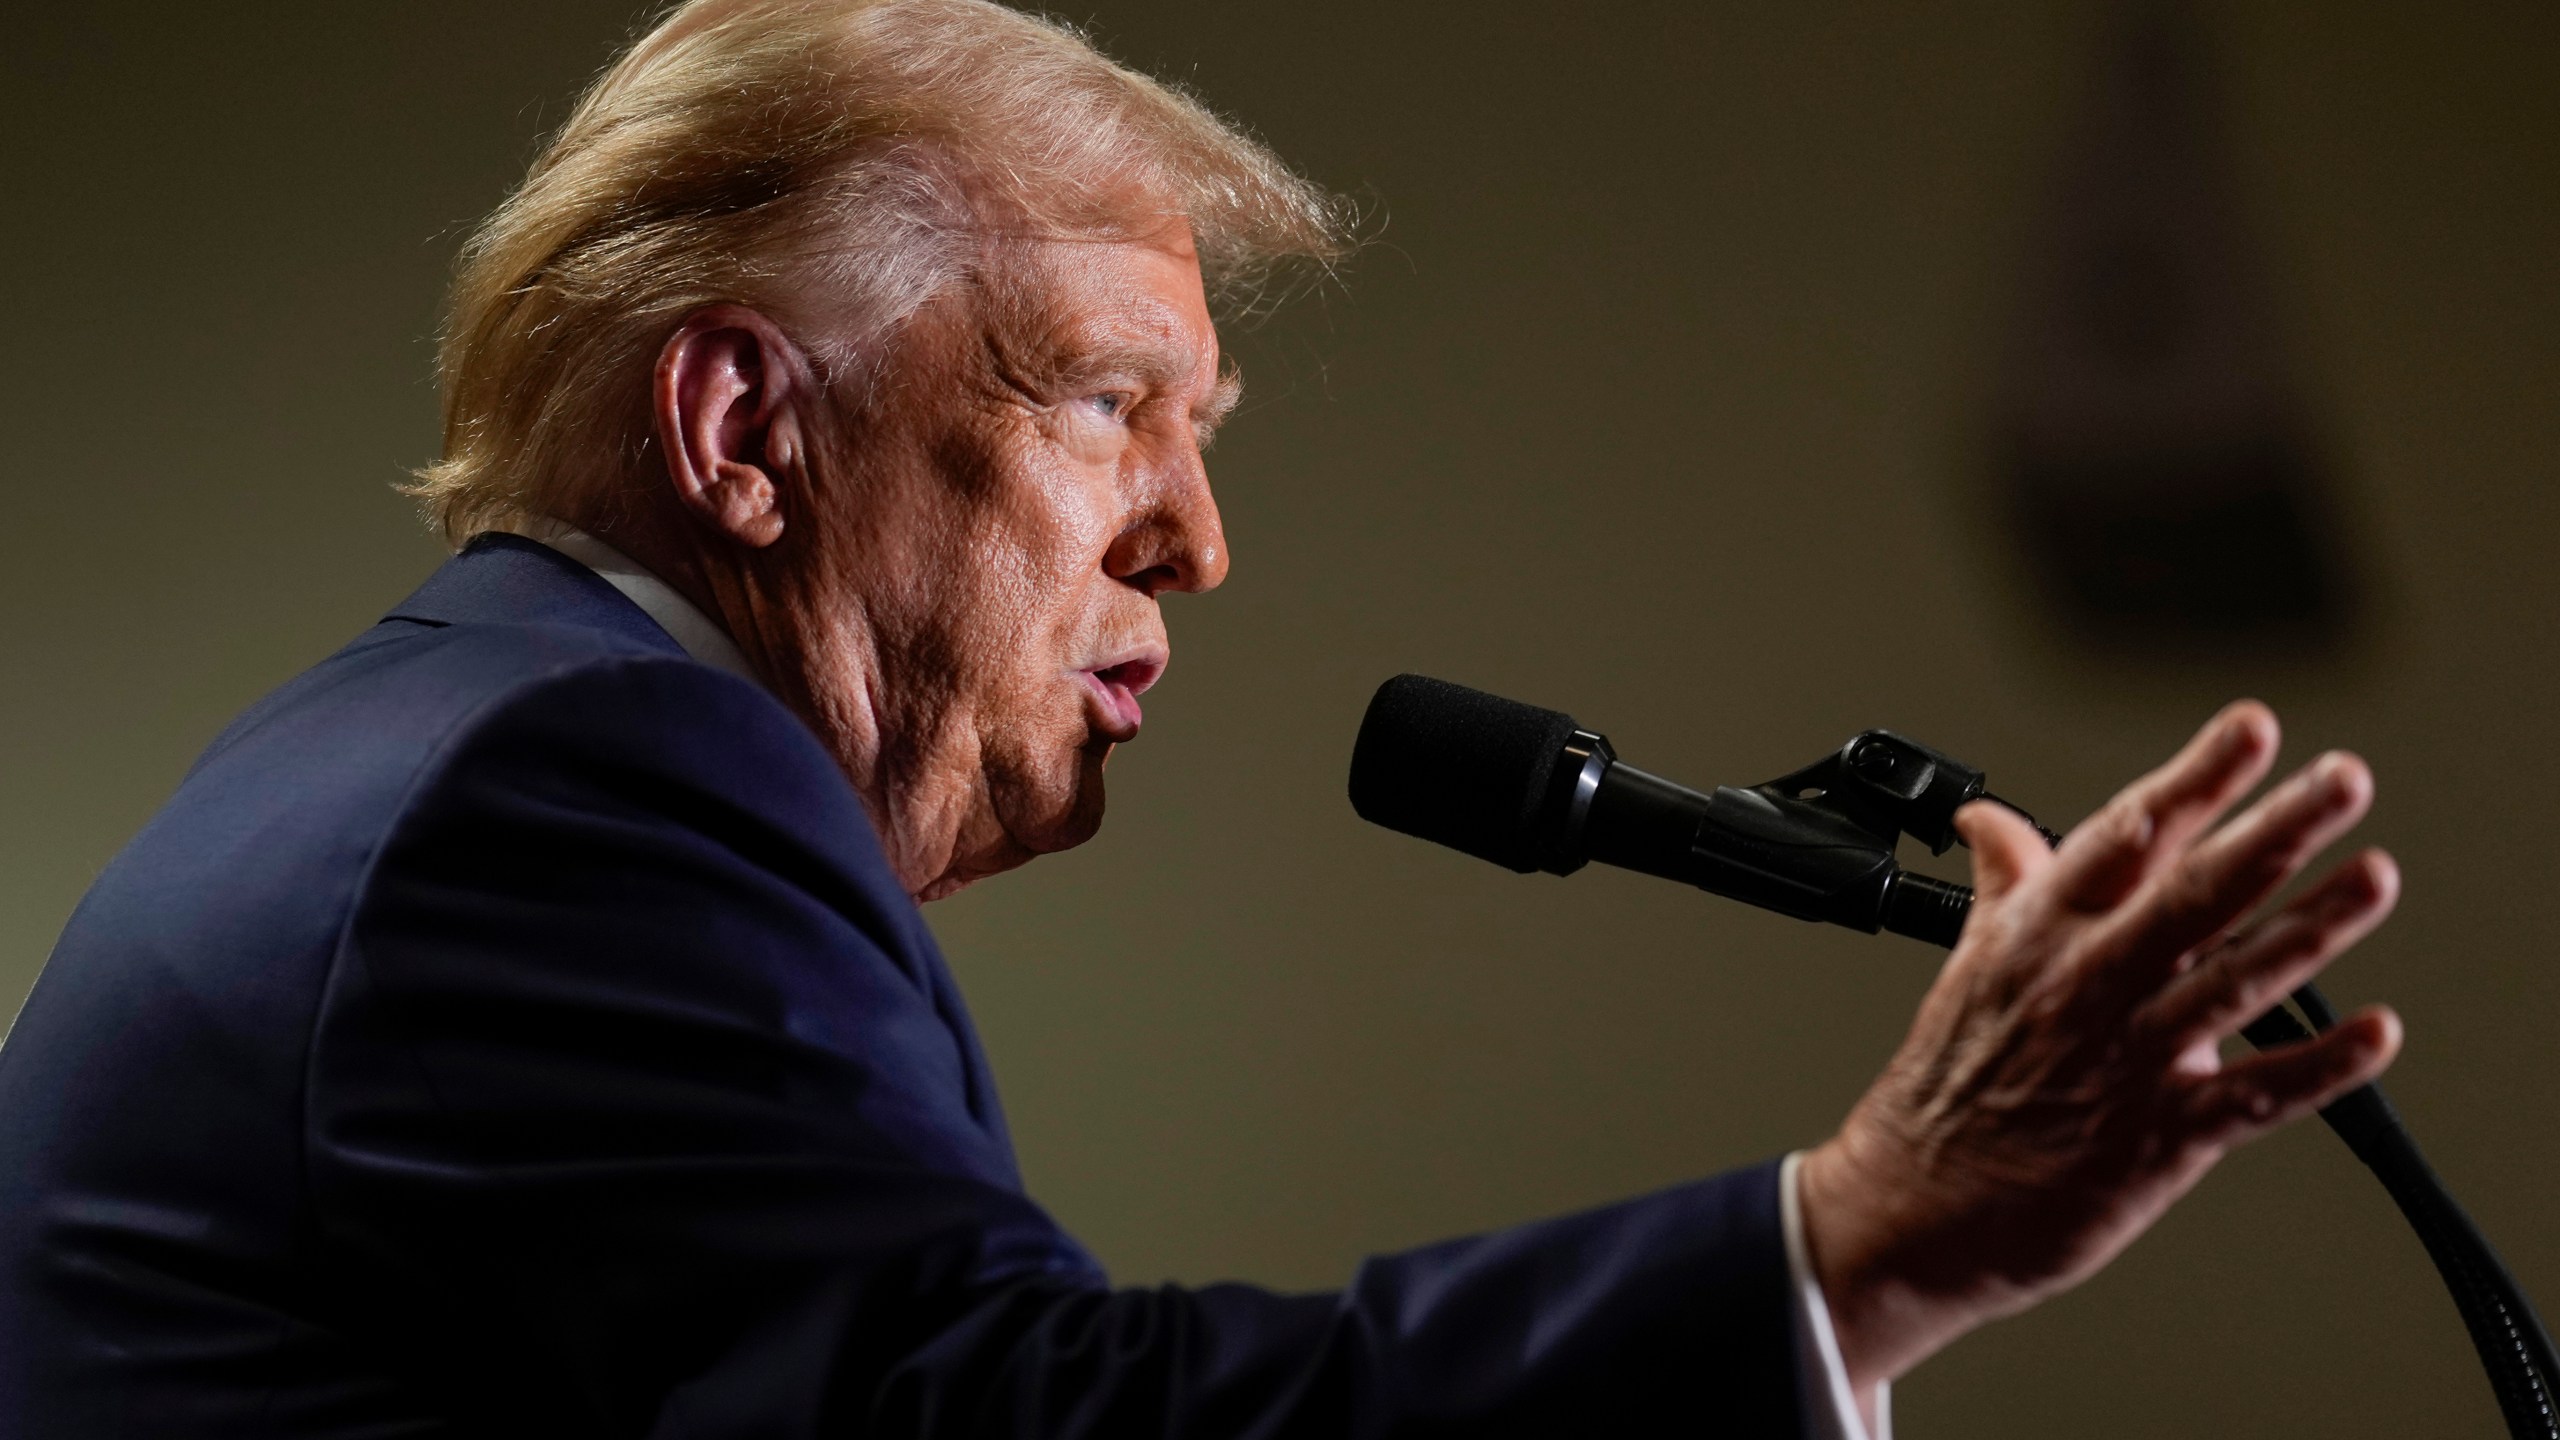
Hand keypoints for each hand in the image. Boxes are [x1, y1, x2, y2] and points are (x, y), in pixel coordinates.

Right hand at [1798, 701, 2402, 1391]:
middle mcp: (2085, 986)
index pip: (2126, 836)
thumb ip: (2003, 884)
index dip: (2195, 779)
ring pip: (2233, 981)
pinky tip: (2374, 1034)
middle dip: (2276, 831)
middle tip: (2343, 782)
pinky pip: (2251, 1096)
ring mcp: (2123, 1060)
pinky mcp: (2154, 1138)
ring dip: (2311, 929)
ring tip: (2373, 879)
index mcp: (2039, 936)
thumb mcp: (1964, 967)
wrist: (1908, 1207)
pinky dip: (2317, 1066)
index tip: (2252, 728)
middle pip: (2194, 894)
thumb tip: (1988, 820)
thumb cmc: (1942, 1091)